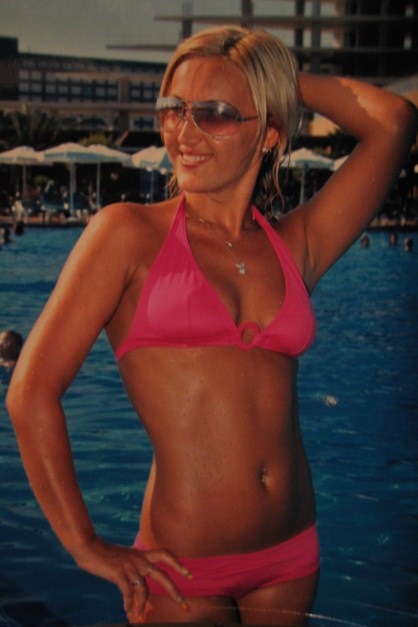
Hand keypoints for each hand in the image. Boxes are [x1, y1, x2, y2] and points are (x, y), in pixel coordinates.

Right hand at [71, 536, 190, 621]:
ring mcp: (129, 566)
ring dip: (142, 604)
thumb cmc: (106, 555)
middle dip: (173, 590)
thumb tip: (141, 583)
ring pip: (143, 588)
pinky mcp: (118, 573)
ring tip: (138, 613)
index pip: (165, 555)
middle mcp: (139, 559)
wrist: (89, 547)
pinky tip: (127, 609)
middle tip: (183, 603)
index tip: (189, 575)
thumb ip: (135, 566)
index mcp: (142, 554)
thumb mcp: (125, 557)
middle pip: (161, 575)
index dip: (178, 564)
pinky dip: (129, 602)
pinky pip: (127, 591)